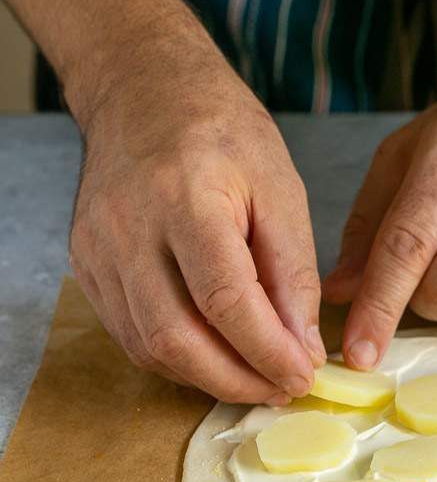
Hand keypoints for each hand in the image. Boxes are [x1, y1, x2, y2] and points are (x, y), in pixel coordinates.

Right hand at [69, 27, 324, 403]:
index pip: (224, 299)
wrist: (143, 93)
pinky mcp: (87, 266)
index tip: (304, 374)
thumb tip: (302, 346)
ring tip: (256, 377)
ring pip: (150, 347)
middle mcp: (128, 229)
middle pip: (177, 337)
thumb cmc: (221, 132)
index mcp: (184, 199)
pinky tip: (215, 356)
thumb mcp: (280, 187)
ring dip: (208, 378)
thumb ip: (292, 270)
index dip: (267, 351)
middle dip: (237, 380)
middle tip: (282, 388)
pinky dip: (178, 359)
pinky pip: (131, 335)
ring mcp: (98, 251)